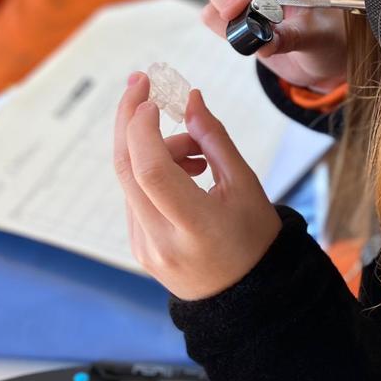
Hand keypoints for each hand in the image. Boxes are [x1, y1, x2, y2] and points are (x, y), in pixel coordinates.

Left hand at [113, 72, 281, 300]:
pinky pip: (134, 194)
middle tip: (139, 83)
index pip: (151, 170)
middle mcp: (161, 240)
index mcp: (195, 226)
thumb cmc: (255, 237)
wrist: (248, 297)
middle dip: (128, 118)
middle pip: (126, 168)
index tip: (153, 96)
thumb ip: (214, 139)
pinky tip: (186, 172)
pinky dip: (152, 170)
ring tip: (197, 153)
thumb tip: (189, 98)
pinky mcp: (137, 247)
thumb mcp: (246, 184)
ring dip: (153, 148)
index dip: (144, 128)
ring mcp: (144, 247)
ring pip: (129, 179)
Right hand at [197, 0, 347, 92]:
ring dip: (219, 2)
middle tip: (231, 10)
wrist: (326, 60)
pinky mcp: (234, 8)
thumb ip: (291, 37)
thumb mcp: (320, 38)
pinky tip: (245, 39)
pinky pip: (209, 10)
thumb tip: (261, 42)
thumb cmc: (331, 40)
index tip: (233, 11)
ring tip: (248, 28)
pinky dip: (219, 26)